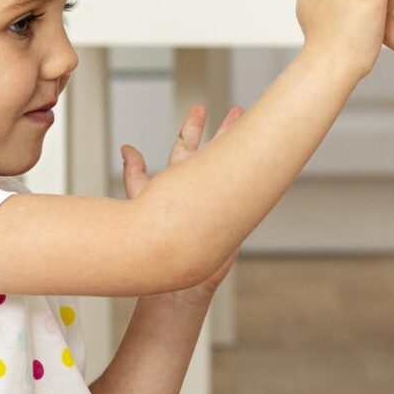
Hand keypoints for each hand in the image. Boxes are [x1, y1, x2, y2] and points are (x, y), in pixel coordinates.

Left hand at [121, 102, 246, 304]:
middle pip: (217, 155)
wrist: (177, 285)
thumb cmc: (155, 247)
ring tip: (255, 130)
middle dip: (227, 132)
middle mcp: (202, 191)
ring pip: (233, 172)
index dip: (194, 128)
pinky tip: (267, 168)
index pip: (188, 149)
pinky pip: (246, 197)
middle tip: (239, 111)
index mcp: (180, 183)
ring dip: (242, 151)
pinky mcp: (235, 221)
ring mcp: (221, 205)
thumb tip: (126, 148)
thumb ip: (136, 177)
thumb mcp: (142, 204)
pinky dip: (255, 182)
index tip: (199, 108)